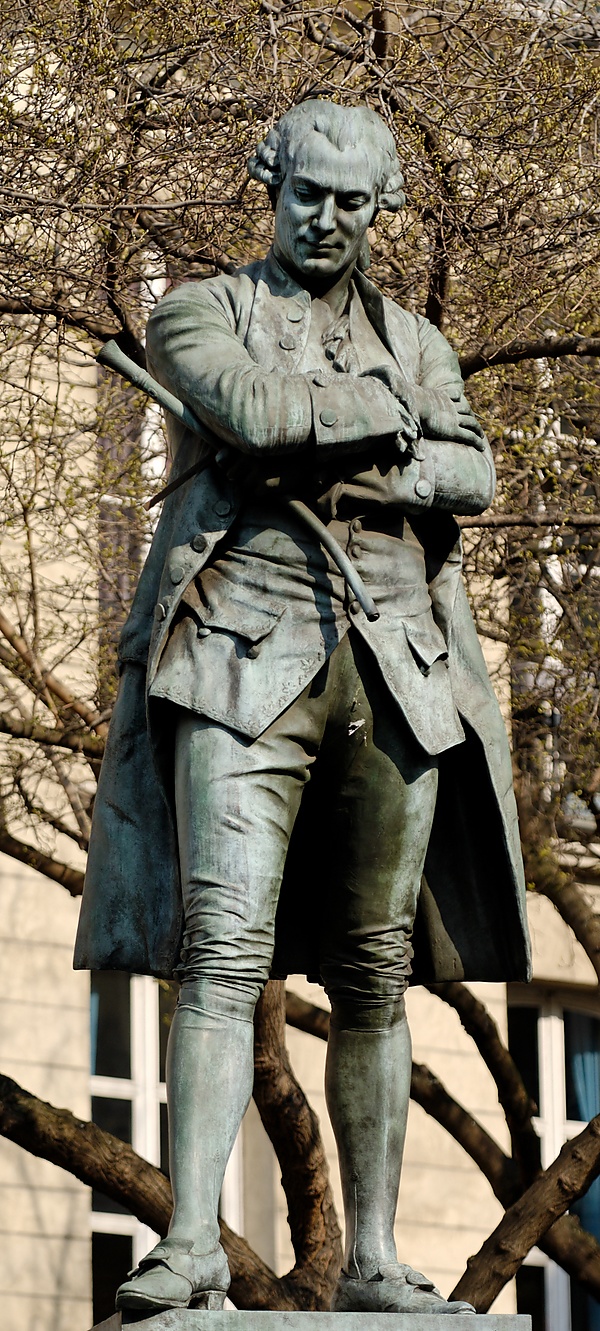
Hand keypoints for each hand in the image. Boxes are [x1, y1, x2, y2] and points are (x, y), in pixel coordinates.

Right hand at [366, 365, 485, 450]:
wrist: (409, 403)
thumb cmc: (402, 397)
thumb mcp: (391, 385)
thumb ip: (382, 380)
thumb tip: (363, 375)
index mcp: (438, 398)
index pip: (450, 397)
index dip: (455, 400)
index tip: (459, 401)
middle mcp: (448, 407)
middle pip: (463, 409)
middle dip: (469, 415)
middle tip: (475, 422)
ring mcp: (452, 417)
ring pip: (470, 422)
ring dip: (476, 428)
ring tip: (481, 436)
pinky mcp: (454, 428)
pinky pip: (469, 435)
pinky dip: (476, 440)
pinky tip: (482, 446)